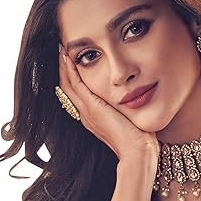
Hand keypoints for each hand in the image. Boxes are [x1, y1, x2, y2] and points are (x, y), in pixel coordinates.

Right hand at [57, 43, 159, 161]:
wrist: (136, 152)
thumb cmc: (139, 139)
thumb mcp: (131, 118)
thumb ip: (129, 108)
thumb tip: (138, 96)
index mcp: (94, 118)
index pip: (78, 94)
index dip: (73, 77)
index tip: (73, 60)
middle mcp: (86, 115)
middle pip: (68, 88)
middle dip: (64, 69)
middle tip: (61, 50)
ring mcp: (87, 111)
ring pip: (67, 85)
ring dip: (64, 66)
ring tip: (61, 49)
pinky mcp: (92, 108)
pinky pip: (75, 84)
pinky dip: (69, 70)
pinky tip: (68, 56)